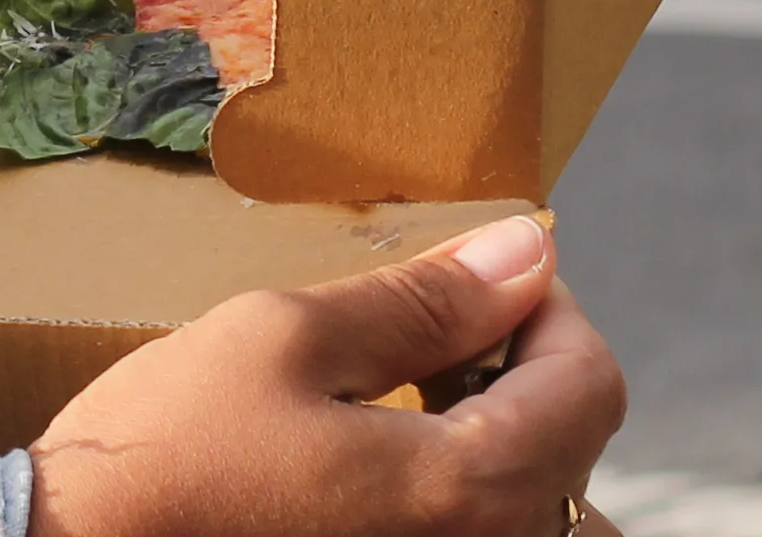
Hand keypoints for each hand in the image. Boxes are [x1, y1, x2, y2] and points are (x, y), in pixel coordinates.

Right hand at [25, 214, 623, 536]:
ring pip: (535, 510)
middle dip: (521, 374)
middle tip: (429, 335)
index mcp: (472, 487)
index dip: (548, 308)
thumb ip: (419, 301)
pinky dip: (460, 500)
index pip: (591, 383)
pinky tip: (380, 474)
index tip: (476, 275)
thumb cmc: (170, 451)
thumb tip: (527, 250)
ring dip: (499, 444)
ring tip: (410, 405)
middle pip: (573, 449)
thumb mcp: (282, 339)